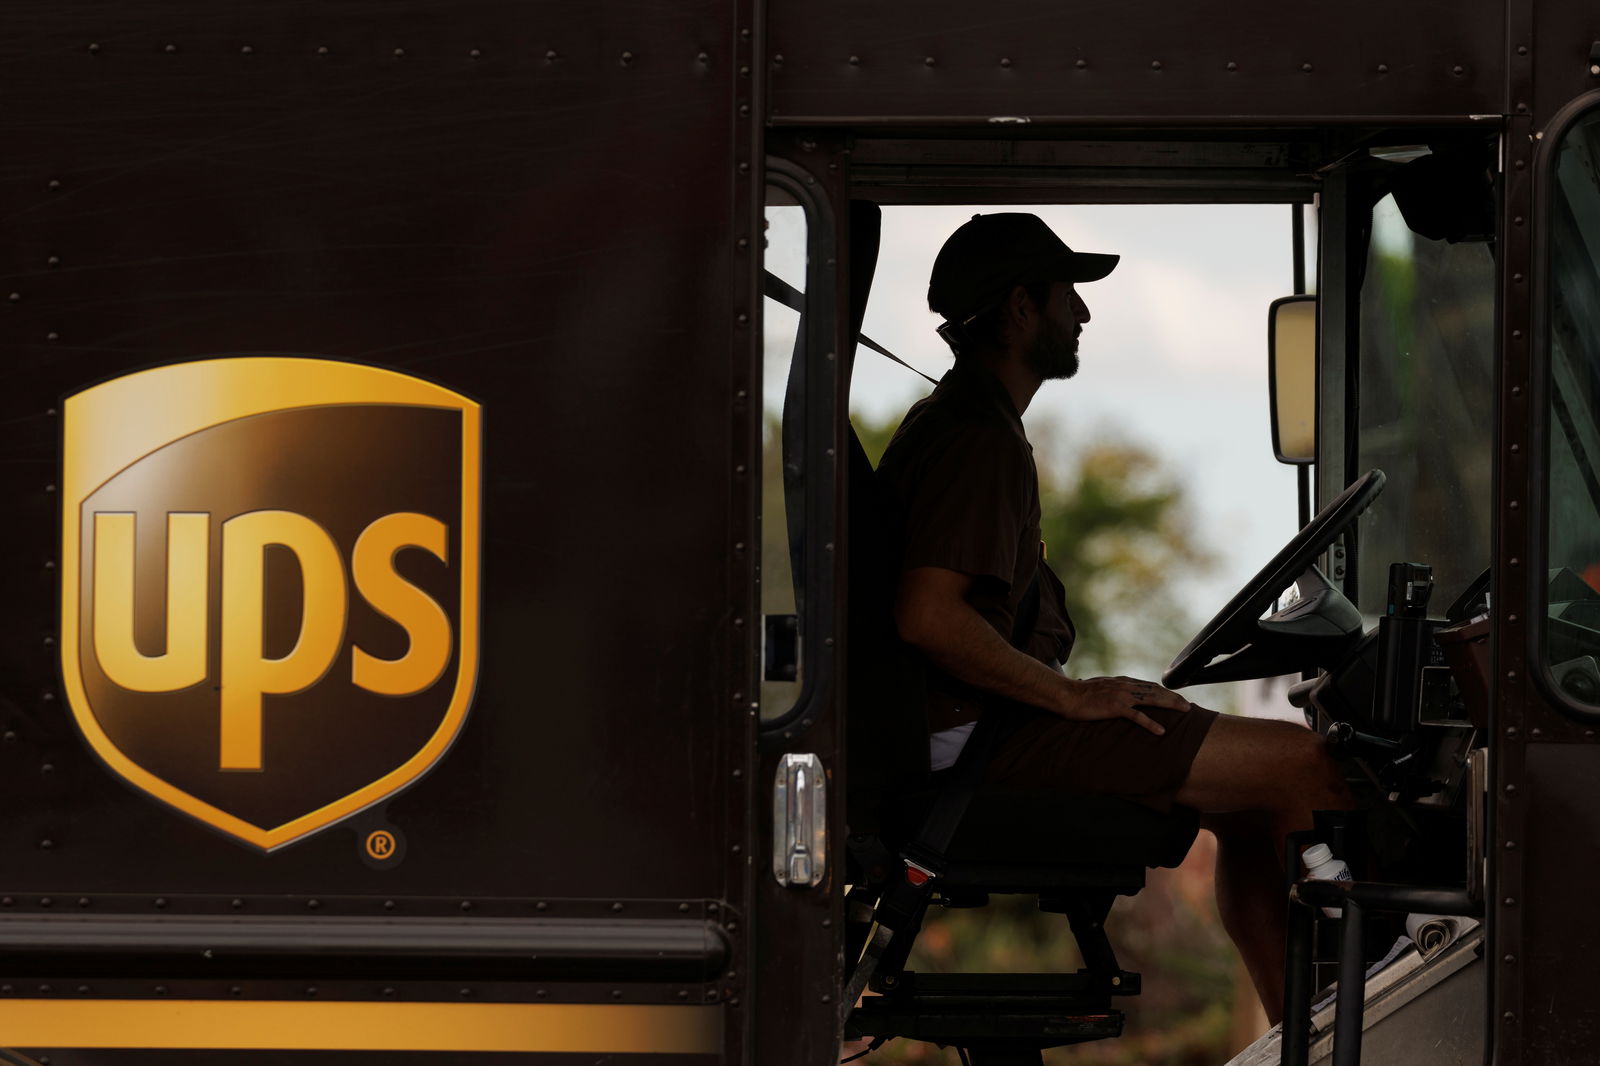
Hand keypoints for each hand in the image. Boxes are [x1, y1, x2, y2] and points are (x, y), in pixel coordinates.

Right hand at [1054, 676, 1191, 735]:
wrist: (1066, 695)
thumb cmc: (1080, 694)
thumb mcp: (1101, 688)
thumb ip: (1113, 690)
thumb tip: (1119, 695)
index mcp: (1122, 682)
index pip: (1150, 686)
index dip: (1166, 692)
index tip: (1177, 699)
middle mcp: (1125, 686)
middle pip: (1156, 691)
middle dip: (1174, 698)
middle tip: (1188, 706)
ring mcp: (1121, 696)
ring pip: (1152, 700)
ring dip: (1170, 705)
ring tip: (1185, 712)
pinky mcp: (1115, 707)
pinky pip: (1137, 717)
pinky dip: (1151, 723)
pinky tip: (1161, 731)